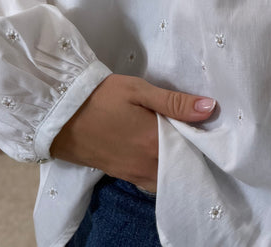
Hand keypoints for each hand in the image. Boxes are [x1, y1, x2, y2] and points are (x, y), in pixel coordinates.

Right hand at [50, 74, 215, 192]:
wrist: (60, 114)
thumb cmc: (100, 97)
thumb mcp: (137, 90)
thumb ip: (174, 102)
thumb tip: (210, 107)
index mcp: (156, 143)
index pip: (194, 148)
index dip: (203, 137)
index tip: (209, 124)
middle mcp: (149, 166)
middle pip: (183, 166)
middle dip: (192, 152)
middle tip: (194, 131)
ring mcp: (134, 174)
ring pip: (168, 177)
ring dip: (176, 163)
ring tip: (177, 140)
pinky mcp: (122, 176)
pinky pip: (152, 180)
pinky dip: (161, 170)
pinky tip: (159, 152)